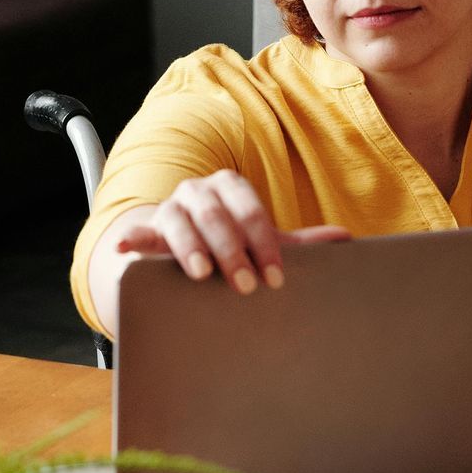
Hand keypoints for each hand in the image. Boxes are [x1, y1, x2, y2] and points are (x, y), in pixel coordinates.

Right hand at [112, 171, 348, 292]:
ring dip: (191, 247)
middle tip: (246, 285)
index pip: (251, 210)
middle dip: (233, 251)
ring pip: (180, 222)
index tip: (275, 277)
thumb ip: (298, 241)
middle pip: (217, 216)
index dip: (264, 243)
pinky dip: (132, 239)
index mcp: (232, 187)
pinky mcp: (148, 229)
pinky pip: (138, 233)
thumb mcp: (261, 239)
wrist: (187, 242)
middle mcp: (200, 191)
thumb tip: (346, 239)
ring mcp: (171, 208)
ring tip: (202, 272)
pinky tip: (125, 248)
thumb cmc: (232, 240)